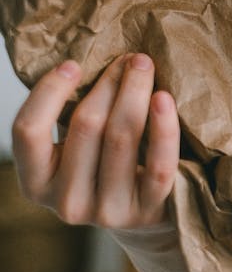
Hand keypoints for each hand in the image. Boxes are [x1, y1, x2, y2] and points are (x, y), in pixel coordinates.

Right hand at [11, 53, 179, 228]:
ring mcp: (107, 212)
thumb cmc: (107, 166)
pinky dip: (163, 128)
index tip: (73, 63)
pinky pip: (159, 165)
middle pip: (85, 126)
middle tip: (132, 58)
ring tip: (145, 66)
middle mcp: (67, 203)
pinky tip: (164, 98)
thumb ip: (74, 115)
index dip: (48, 91)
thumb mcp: (78, 148)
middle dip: (109, 83)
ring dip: (135, 93)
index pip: (27, 132)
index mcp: (37, 183)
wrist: (146, 215)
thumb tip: (91, 56)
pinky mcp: (148, 212)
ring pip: (121, 139)